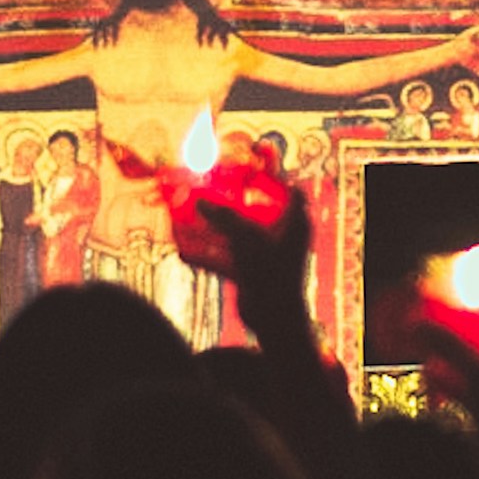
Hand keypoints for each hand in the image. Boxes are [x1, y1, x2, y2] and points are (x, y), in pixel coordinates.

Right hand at [189, 162, 310, 320]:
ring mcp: (265, 255)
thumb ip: (223, 216)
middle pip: (257, 208)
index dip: (273, 172)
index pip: (288, 187)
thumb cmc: (271, 274)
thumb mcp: (246, 237)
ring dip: (214, 226)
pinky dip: (206, 255)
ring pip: (236, 234)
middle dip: (233, 198)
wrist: (274, 318)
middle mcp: (282, 235)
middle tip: (214, 183)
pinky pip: (225, 258)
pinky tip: (183, 252)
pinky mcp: (250, 273)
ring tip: (192, 212)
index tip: (253, 159)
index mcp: (295, 221)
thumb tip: (199, 200)